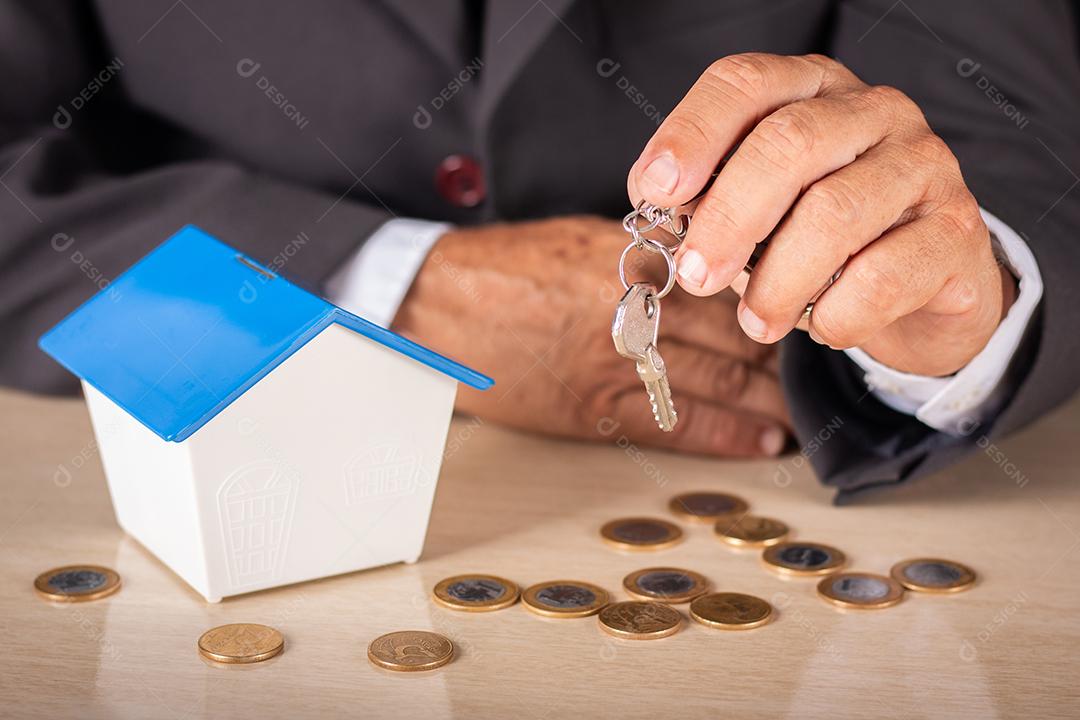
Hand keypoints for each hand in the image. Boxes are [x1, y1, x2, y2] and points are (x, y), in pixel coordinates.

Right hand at [392, 216, 790, 456]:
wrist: (442, 305)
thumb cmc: (509, 267)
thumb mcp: (584, 239)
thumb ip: (650, 252)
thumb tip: (710, 263)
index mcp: (633, 261)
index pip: (728, 281)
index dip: (777, 297)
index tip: (814, 304)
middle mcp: (635, 309)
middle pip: (735, 332)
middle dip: (785, 351)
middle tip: (832, 365)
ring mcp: (617, 362)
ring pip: (717, 381)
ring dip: (769, 398)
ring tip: (807, 410)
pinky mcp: (596, 407)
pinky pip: (675, 423)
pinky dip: (725, 433)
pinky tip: (761, 440)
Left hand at [628, 53, 1015, 376]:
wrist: (922, 293)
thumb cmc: (822, 246)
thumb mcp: (760, 215)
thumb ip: (712, 202)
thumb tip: (657, 210)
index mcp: (811, 91)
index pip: (745, 83)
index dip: (691, 133)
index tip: (654, 190)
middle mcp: (873, 111)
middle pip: (788, 144)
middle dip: (728, 218)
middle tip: (697, 276)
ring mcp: (924, 165)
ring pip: (833, 213)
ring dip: (778, 282)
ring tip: (756, 322)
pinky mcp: (957, 232)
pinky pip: (882, 276)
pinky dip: (836, 314)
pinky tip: (824, 326)